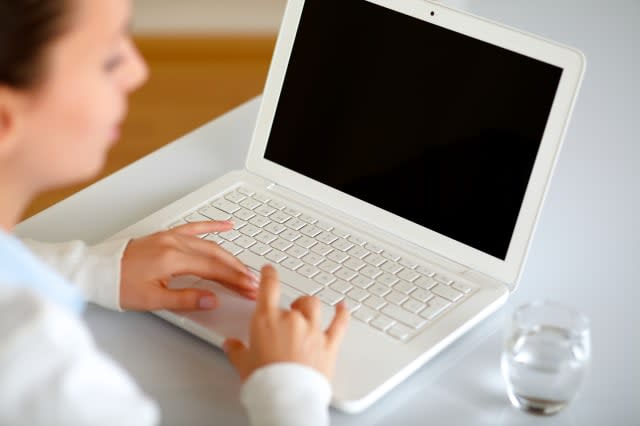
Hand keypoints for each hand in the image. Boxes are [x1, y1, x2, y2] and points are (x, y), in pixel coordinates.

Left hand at [119, 221, 257, 310]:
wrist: (96, 271)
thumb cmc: (118, 285)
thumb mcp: (152, 300)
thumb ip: (185, 299)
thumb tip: (212, 299)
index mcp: (172, 259)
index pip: (213, 269)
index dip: (234, 279)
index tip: (249, 288)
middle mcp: (174, 244)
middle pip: (216, 255)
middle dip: (237, 269)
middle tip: (251, 282)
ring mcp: (170, 237)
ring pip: (209, 243)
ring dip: (229, 255)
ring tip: (244, 266)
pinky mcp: (166, 236)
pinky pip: (194, 227)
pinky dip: (212, 226)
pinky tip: (226, 226)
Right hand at [223, 265, 349, 380]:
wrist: (286, 398)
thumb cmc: (264, 381)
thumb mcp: (243, 364)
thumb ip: (237, 350)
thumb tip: (231, 345)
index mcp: (267, 320)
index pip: (268, 287)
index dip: (269, 274)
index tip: (269, 270)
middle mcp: (292, 320)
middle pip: (293, 301)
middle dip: (290, 307)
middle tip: (285, 317)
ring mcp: (313, 331)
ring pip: (314, 307)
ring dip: (309, 308)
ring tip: (305, 312)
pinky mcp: (329, 344)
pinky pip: (340, 323)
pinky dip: (342, 313)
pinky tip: (342, 307)